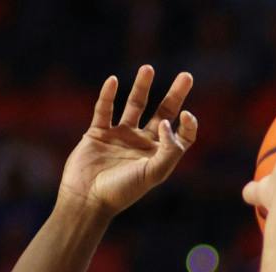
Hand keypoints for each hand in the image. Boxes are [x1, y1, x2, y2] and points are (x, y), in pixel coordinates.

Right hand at [57, 66, 197, 218]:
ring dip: (142, 87)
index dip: (188, 124)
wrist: (88, 199)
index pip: (181, 134)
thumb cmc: (123, 191)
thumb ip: (168, 150)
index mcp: (159, 155)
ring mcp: (120, 136)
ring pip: (135, 105)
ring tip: (149, 68)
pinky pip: (104, 109)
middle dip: (175, 95)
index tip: (186, 114)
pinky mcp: (98, 132)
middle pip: (163, 112)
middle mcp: (143, 143)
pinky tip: (113, 81)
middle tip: (187, 76)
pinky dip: (108, 95)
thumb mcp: (153, 173)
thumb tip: (168, 122)